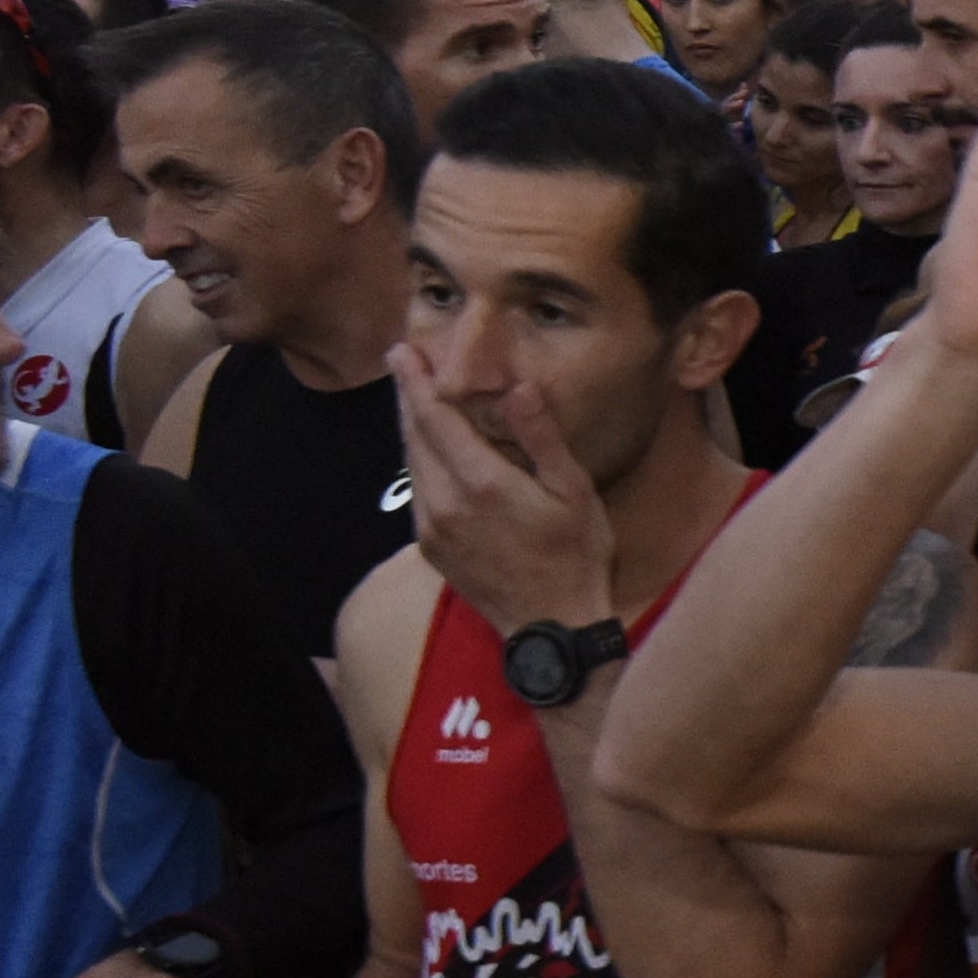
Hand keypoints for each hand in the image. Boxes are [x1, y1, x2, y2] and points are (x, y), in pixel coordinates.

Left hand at [389, 342, 626, 641]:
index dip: (415, 381)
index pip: (435, 418)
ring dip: (410, 427)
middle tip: (402, 361)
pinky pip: (417, 491)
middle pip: (413, 436)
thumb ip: (541, 437)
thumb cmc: (575, 556)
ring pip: (411, 464)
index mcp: (481, 482)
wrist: (552, 627)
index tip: (402, 350)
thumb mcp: (574, 492)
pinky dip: (419, 461)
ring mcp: (432, 527)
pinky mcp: (430, 547)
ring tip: (415, 398)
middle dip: (407, 395)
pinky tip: (431, 451)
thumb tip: (518, 388)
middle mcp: (445, 502)